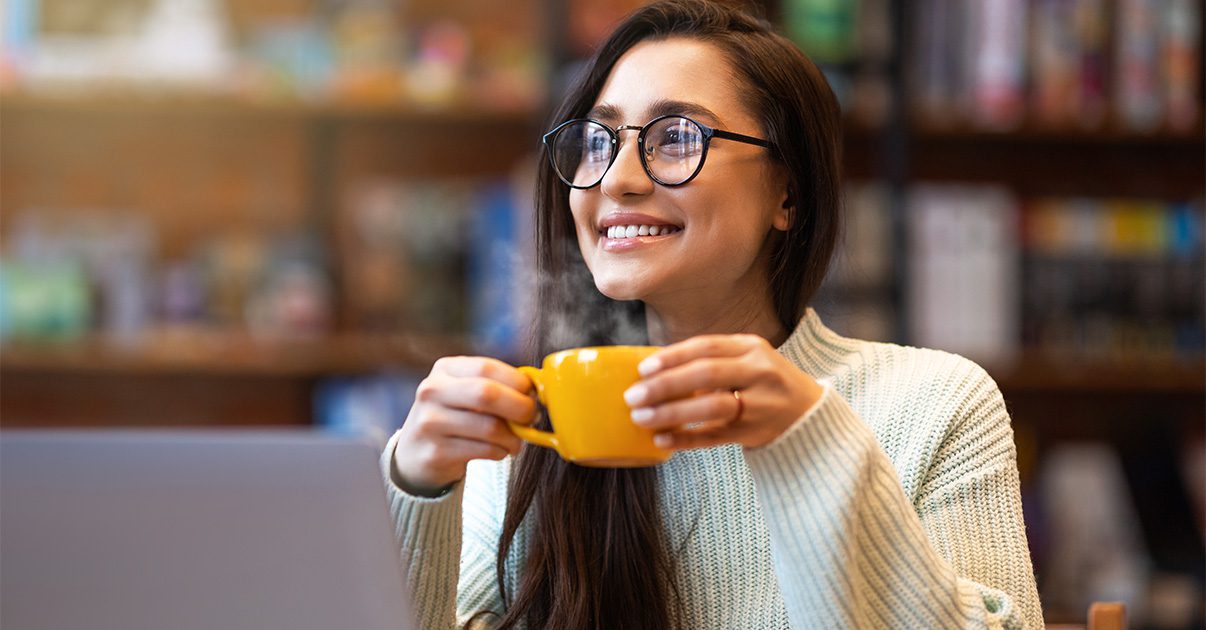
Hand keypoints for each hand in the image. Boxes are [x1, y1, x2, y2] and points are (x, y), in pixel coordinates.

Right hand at [393, 356, 535, 495]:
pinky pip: (483, 450)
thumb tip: (536, 392)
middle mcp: (432, 392)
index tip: (533, 394)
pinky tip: (498, 451)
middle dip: (520, 407)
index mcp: (444, 370)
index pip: (486, 367)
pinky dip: (500, 452)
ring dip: (513, 437)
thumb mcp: (465, 393)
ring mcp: (429, 423)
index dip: (517, 381)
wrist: (415, 453)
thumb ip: (496, 386)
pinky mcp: (435, 452)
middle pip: (487, 394)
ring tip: (515, 440)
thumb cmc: (454, 418)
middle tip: (532, 417)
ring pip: (489, 427)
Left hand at [623, 334, 823, 450]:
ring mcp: (760, 404)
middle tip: (632, 396)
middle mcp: (759, 372)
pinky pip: (715, 437)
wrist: (807, 413)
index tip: (642, 368)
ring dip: (671, 413)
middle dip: (664, 385)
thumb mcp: (745, 360)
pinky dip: (686, 439)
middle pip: (706, 374)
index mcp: (752, 347)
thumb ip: (708, 361)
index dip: (672, 356)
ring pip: (711, 407)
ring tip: (640, 418)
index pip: (706, 346)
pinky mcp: (755, 432)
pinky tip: (662, 440)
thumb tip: (651, 370)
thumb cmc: (761, 382)